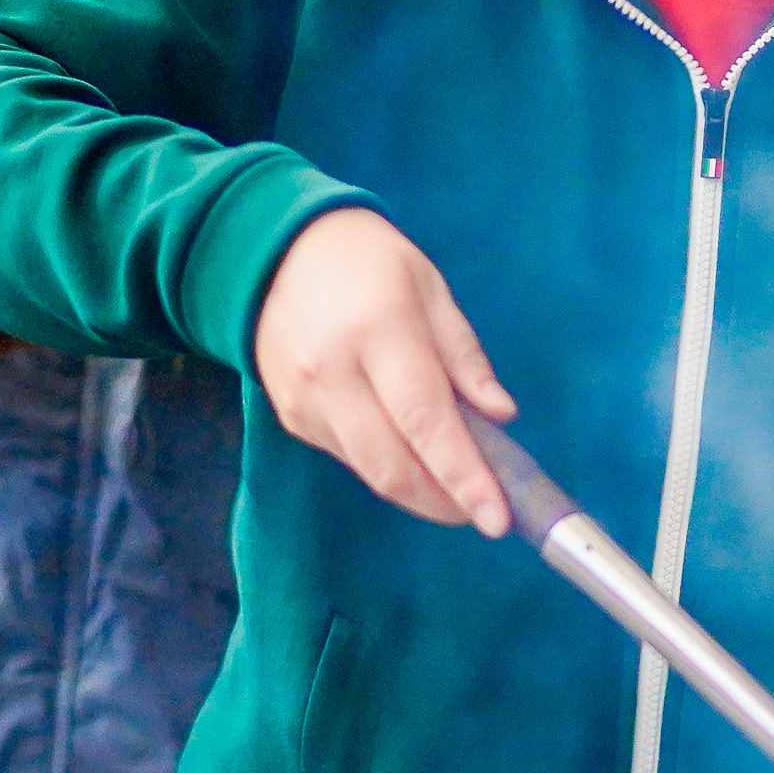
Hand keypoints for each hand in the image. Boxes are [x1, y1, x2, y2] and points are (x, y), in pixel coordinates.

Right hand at [250, 209, 519, 533]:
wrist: (272, 252)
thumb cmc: (368, 263)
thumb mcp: (430, 288)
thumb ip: (464, 356)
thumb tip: (501, 417)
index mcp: (378, 332)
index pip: (426, 421)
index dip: (464, 476)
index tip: (497, 519)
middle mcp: (333, 374)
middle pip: (393, 465)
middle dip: (444, 502)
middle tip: (485, 511)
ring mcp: (304, 401)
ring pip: (370, 472)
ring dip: (420, 492)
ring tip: (458, 488)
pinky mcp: (291, 418)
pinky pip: (350, 459)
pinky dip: (389, 468)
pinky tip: (414, 456)